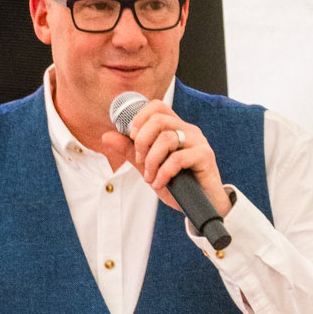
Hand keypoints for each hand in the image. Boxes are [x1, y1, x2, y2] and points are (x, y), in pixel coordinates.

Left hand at [101, 102, 228, 219]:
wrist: (202, 206)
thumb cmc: (179, 186)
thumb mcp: (149, 167)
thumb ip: (130, 151)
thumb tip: (106, 136)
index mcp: (175, 128)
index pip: (156, 106)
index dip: (139, 117)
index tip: (131, 137)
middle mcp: (188, 130)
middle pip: (158, 119)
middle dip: (141, 141)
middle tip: (139, 161)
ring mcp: (198, 142)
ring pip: (166, 138)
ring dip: (151, 161)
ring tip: (150, 177)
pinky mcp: (205, 156)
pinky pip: (178, 158)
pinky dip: (163, 172)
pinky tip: (160, 183)